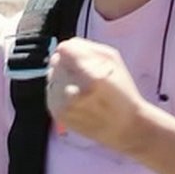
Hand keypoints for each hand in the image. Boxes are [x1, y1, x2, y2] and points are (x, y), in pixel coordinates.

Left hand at [45, 38, 148, 154]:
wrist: (124, 127)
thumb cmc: (121, 90)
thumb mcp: (112, 60)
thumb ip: (86, 47)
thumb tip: (64, 47)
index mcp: (91, 77)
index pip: (64, 48)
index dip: (73, 50)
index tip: (83, 58)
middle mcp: (73, 92)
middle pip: (56, 60)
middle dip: (68, 64)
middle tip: (86, 75)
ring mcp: (63, 105)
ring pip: (51, 75)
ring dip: (63, 77)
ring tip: (82, 87)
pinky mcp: (57, 114)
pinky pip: (50, 90)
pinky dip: (60, 90)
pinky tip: (76, 97)